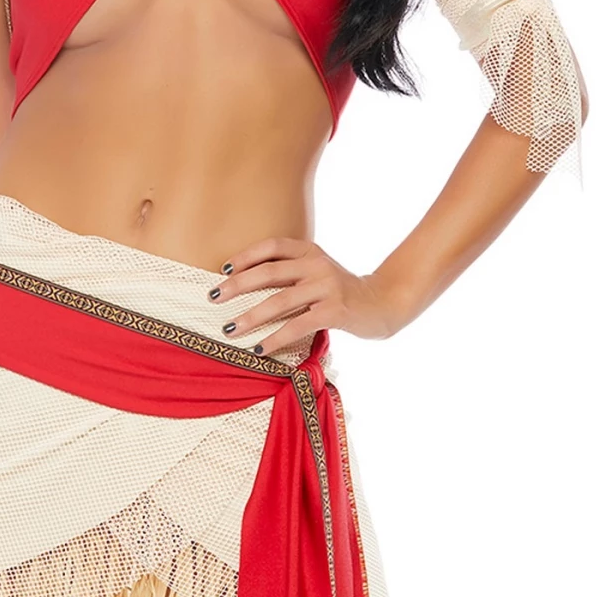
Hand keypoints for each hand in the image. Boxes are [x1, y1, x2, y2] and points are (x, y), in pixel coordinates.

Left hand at [209, 236, 403, 357]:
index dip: (245, 256)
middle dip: (237, 286)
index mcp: (310, 251)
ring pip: (279, 301)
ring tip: (228, 330)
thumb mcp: (317, 273)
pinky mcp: (335, 311)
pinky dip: (274, 338)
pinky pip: (297, 326)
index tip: (223, 270)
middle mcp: (317, 265)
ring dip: (250, 316)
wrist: (382, 304)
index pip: (272, 246)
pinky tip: (258, 350)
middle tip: (213, 298)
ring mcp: (327, 287)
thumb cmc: (341, 292)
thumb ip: (292, 272)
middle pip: (269, 272)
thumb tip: (244, 284)